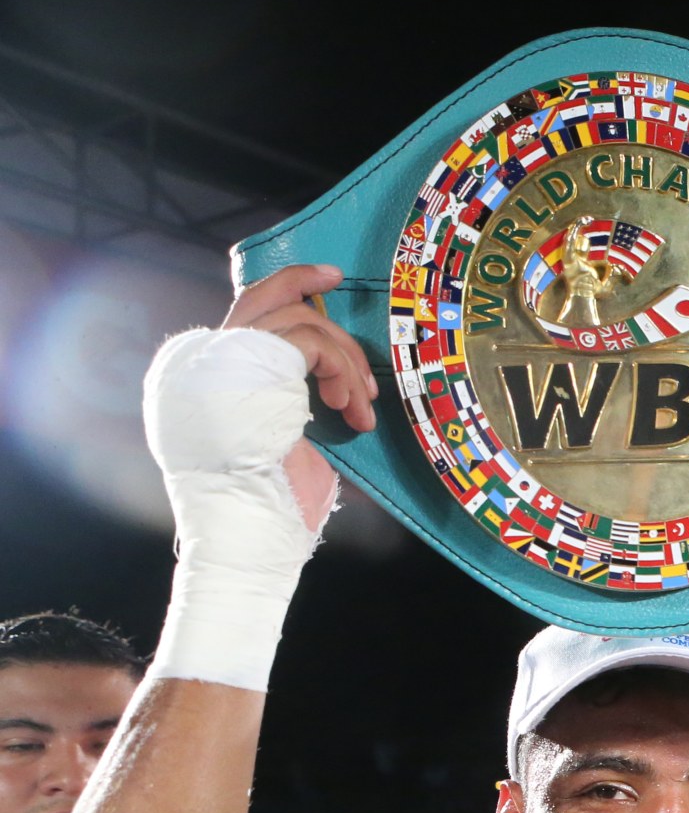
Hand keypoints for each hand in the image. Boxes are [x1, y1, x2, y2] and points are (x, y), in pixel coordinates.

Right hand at [223, 264, 377, 528]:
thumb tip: (329, 380)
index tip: (328, 281)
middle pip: (264, 299)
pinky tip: (347, 407)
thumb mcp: (283, 442)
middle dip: (310, 291)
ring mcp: (220, 361)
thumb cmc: (269, 504)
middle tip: (348, 303)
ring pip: (297, 322)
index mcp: (208, 378)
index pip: (247, 315)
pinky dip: (339, 369)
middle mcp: (204, 362)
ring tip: (360, 410)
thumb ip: (289, 402)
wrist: (247, 531)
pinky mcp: (247, 366)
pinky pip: (308, 341)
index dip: (288, 287)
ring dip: (343, 362)